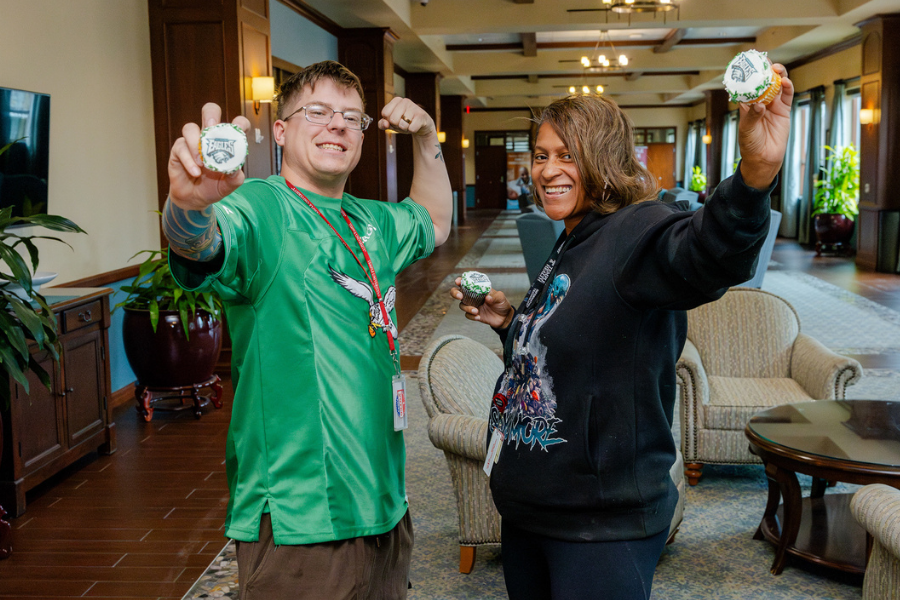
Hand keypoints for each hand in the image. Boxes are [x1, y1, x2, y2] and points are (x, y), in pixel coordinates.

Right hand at [168, 103, 251, 210]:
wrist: (195, 199)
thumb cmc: (214, 187)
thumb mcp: (228, 185)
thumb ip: (235, 178)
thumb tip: (235, 169)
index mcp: (226, 142)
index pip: (236, 124)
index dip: (240, 123)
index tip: (240, 130)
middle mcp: (209, 137)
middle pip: (210, 112)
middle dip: (211, 115)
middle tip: (212, 127)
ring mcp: (193, 141)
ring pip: (190, 127)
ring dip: (196, 144)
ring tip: (202, 163)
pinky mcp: (179, 150)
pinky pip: (181, 147)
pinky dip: (188, 160)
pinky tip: (195, 172)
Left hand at [378, 97, 435, 137]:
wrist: (422, 125)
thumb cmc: (404, 122)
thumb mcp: (391, 123)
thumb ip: (382, 124)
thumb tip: (385, 124)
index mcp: (396, 100)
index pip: (385, 113)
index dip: (389, 120)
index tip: (395, 120)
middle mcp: (405, 101)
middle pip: (392, 119)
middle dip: (397, 125)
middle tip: (402, 123)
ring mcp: (413, 107)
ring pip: (402, 125)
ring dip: (405, 129)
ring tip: (409, 124)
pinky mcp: (421, 115)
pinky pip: (411, 128)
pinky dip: (412, 130)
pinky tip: (415, 126)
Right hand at [451, 279, 514, 328]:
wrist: (504, 318)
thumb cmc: (502, 304)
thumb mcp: (501, 297)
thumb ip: (494, 296)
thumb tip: (487, 298)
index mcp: (478, 289)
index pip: (467, 282)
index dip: (461, 281)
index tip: (458, 281)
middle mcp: (473, 296)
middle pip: (458, 292)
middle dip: (455, 293)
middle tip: (460, 296)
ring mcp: (473, 305)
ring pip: (462, 305)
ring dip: (467, 308)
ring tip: (476, 311)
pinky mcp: (474, 314)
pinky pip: (467, 315)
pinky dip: (471, 316)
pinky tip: (478, 317)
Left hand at [737, 63, 793, 189]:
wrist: (764, 158)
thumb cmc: (750, 144)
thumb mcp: (747, 130)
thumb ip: (752, 117)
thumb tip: (759, 105)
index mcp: (746, 105)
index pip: (746, 85)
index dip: (748, 73)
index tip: (749, 62)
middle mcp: (760, 102)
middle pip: (763, 81)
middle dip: (764, 70)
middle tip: (765, 62)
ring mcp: (773, 105)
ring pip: (776, 85)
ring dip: (777, 75)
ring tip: (776, 69)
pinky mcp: (784, 110)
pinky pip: (787, 95)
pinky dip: (787, 87)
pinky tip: (785, 82)